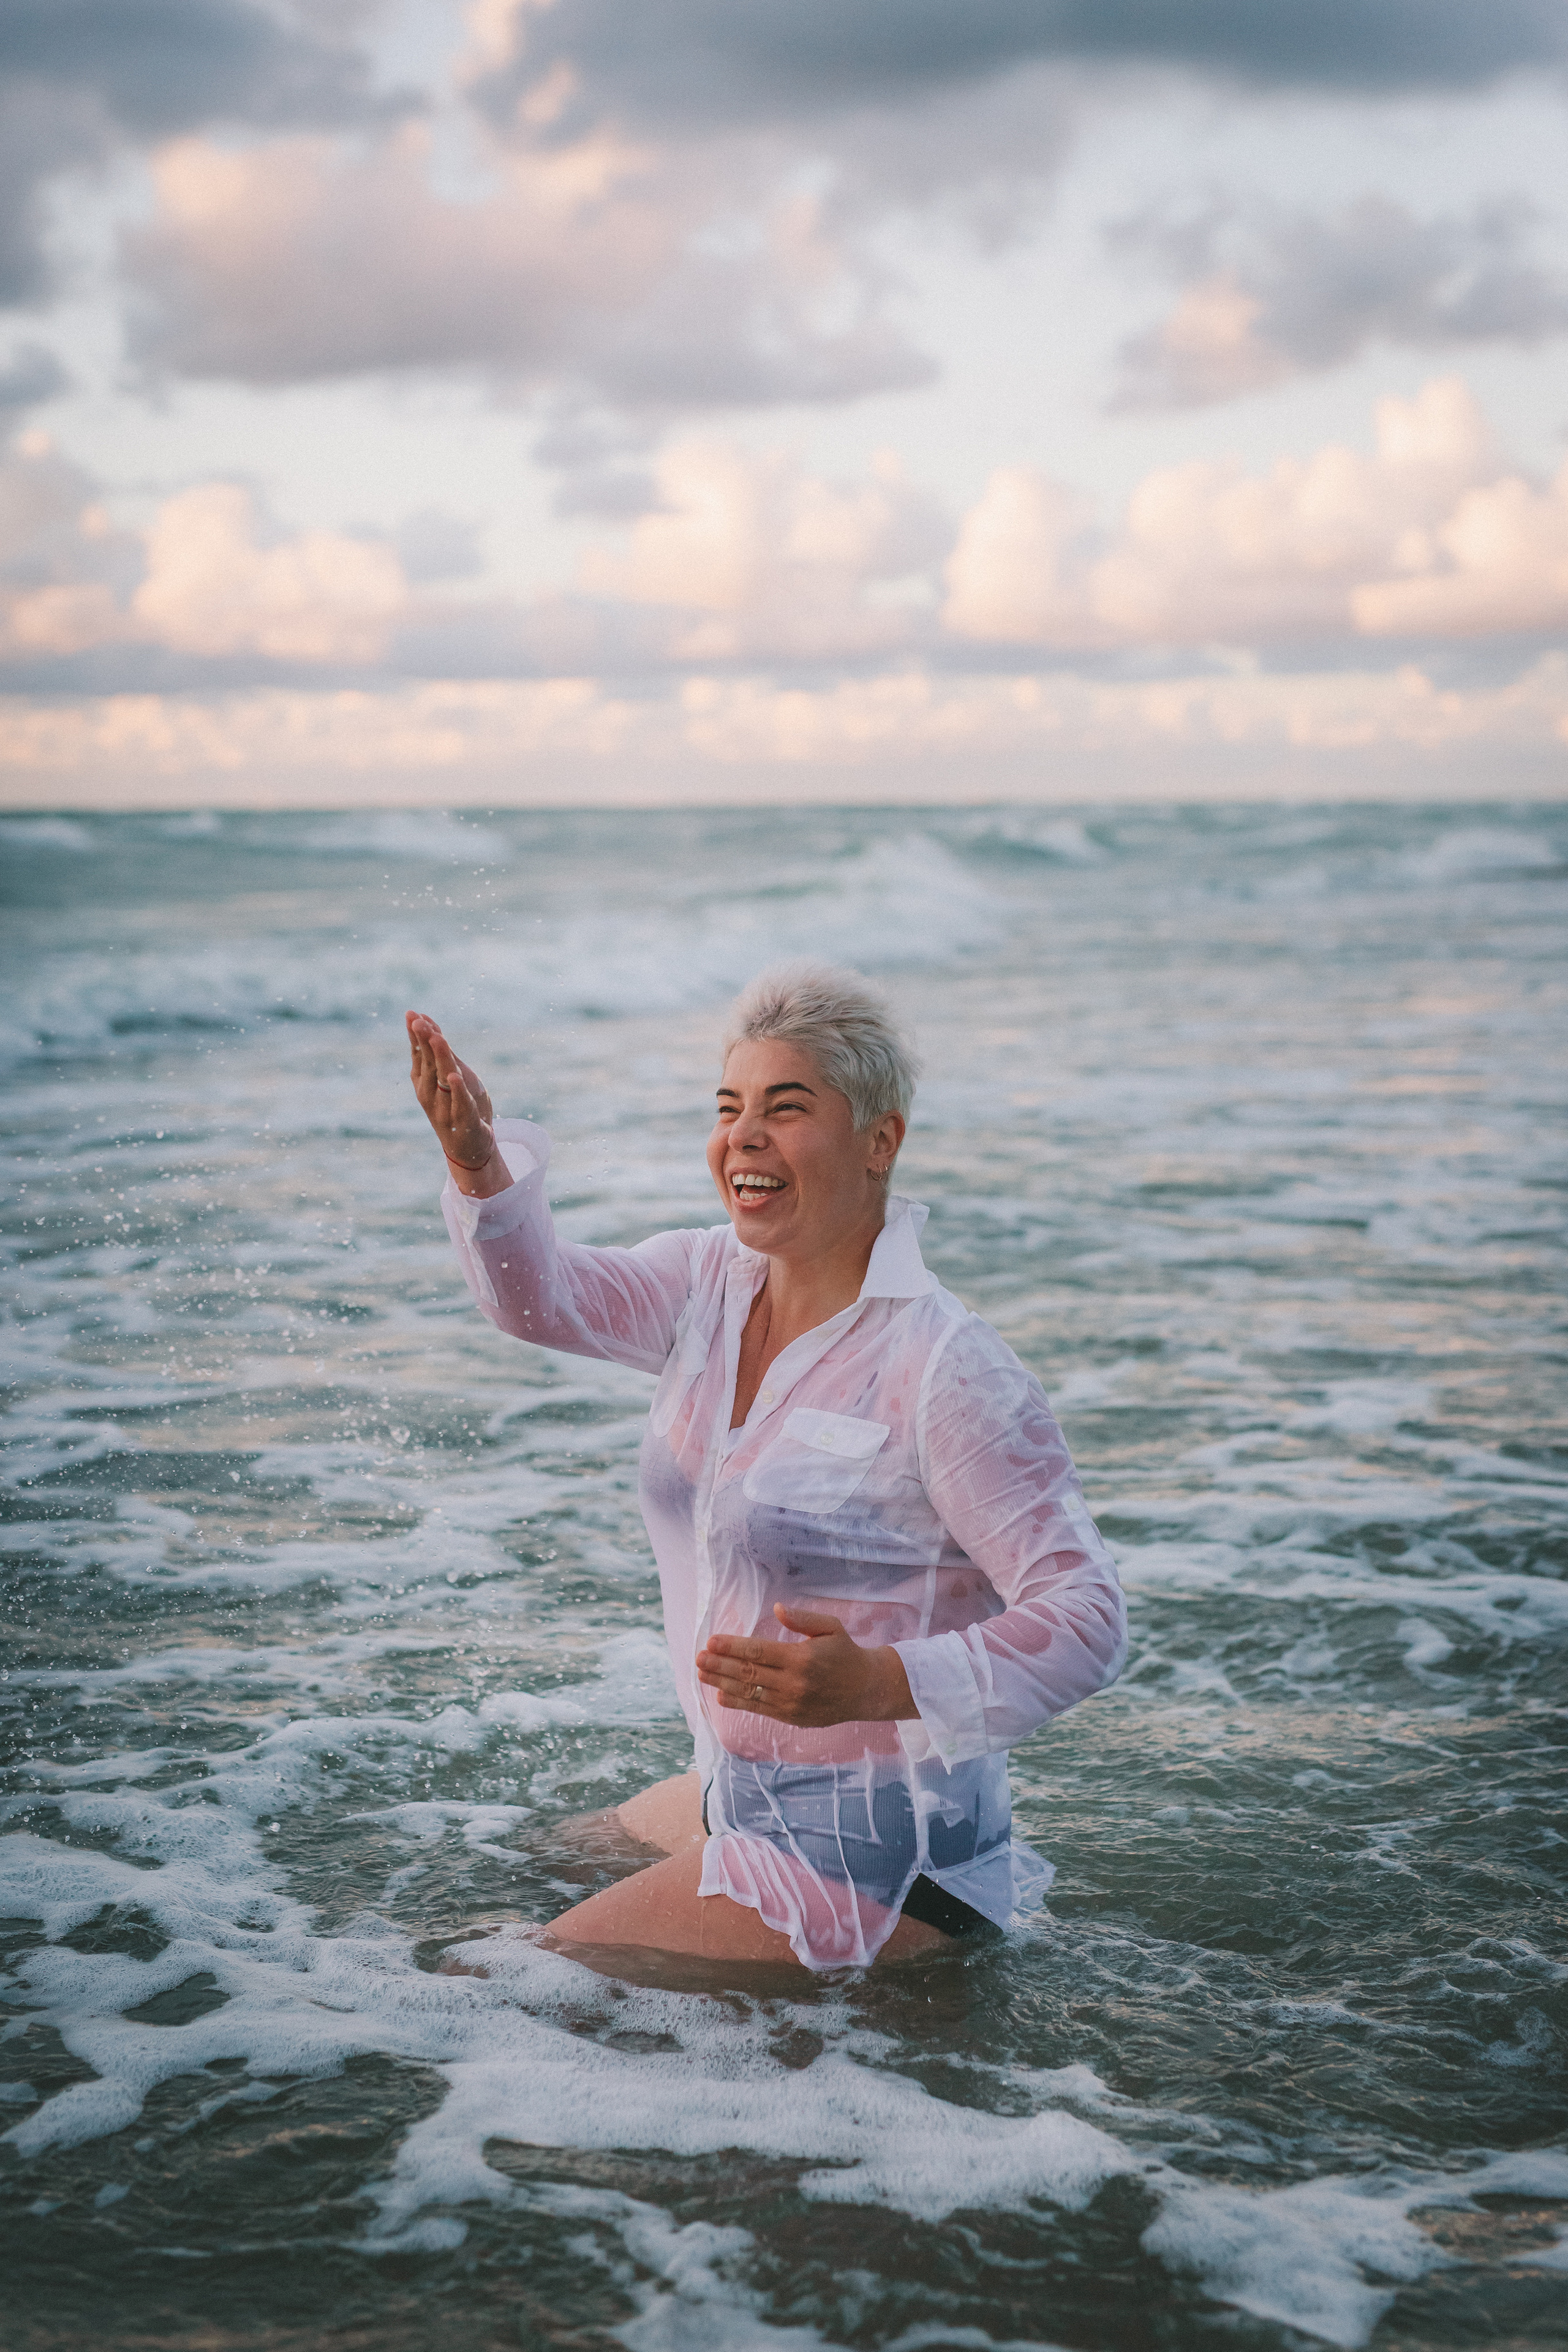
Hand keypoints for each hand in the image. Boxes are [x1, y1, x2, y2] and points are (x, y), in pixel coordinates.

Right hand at [406, 1011, 508, 1193]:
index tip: (412, 1014)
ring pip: (442, 1079)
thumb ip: (439, 1049)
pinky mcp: (463, 1121)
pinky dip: (456, 1090)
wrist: (469, 1147)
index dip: (415, 1035)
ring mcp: (445, 1108)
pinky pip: (459, 1103)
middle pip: (428, 1064)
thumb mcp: (450, 1073)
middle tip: (419, 1021)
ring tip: (437, 1038)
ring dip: (440, 1058)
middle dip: (424, 1041)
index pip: (419, 1054)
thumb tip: (424, 1019)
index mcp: (424, 1082)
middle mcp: (429, 1094)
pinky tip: (454, 1077)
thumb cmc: (458, 1105)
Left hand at [696, 1602, 915, 1727]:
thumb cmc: (845, 1653)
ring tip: (701, 1674)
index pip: (758, 1652)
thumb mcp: (830, 1627)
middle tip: (698, 1658)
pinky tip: (720, 1696)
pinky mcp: (791, 1717)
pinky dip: (738, 1703)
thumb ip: (802, 1618)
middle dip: (719, 1665)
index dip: (732, 1647)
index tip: (711, 1641)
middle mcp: (793, 1682)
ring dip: (721, 1684)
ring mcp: (790, 1702)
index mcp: (800, 1657)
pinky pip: (759, 1709)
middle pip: (747, 1673)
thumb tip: (776, 1608)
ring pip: (749, 1692)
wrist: (865, 1690)